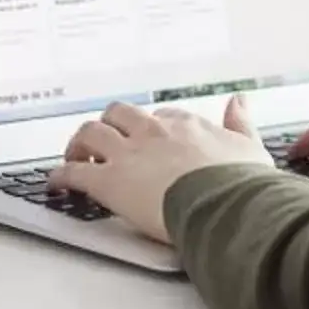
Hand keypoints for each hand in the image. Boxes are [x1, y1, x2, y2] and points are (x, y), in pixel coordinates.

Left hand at [52, 95, 272, 241]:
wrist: (225, 206)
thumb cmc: (241, 185)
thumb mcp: (251, 148)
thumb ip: (242, 123)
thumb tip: (240, 102)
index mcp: (185, 125)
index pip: (159, 117)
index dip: (150, 129)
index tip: (146, 140)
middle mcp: (153, 132)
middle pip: (119, 114)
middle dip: (109, 125)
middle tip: (105, 142)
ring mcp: (129, 155)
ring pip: (91, 133)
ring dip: (80, 143)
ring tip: (76, 156)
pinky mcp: (110, 182)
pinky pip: (76, 173)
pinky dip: (62, 176)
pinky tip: (57, 183)